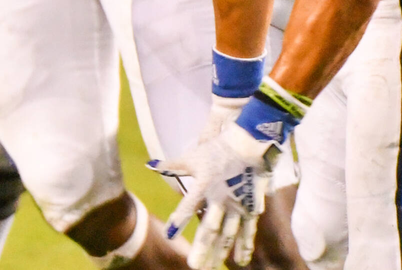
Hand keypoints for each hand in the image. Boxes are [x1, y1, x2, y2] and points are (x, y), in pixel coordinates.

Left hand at [149, 123, 276, 269]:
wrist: (250, 144)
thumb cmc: (218, 149)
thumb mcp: (193, 157)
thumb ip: (172, 165)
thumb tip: (150, 165)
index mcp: (205, 185)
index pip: (188, 206)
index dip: (179, 221)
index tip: (170, 235)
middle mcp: (221, 198)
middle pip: (211, 228)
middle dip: (202, 248)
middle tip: (195, 266)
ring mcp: (237, 205)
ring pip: (229, 234)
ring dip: (221, 253)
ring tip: (213, 268)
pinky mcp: (251, 208)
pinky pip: (247, 230)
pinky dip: (244, 245)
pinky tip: (241, 260)